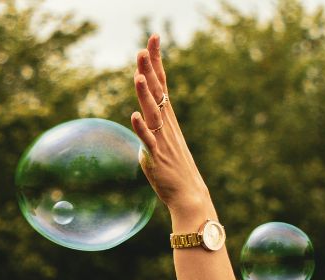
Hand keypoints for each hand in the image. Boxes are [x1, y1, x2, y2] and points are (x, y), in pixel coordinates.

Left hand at [130, 34, 211, 219]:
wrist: (189, 196)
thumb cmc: (175, 171)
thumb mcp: (162, 143)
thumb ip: (150, 128)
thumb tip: (141, 120)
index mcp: (167, 119)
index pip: (162, 84)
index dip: (156, 61)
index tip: (153, 38)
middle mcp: (166, 125)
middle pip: (157, 92)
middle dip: (150, 70)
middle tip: (144, 48)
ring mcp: (162, 140)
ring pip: (153, 113)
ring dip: (146, 95)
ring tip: (139, 76)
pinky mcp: (157, 157)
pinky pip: (148, 140)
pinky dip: (141, 128)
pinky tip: (134, 115)